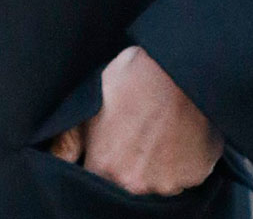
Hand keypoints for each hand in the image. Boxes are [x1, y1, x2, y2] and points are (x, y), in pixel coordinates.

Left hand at [48, 45, 223, 195]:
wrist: (177, 67)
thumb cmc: (131, 79)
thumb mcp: (89, 103)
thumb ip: (68, 141)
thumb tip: (56, 162)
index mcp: (106, 169)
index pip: (98, 182)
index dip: (103, 165)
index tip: (111, 148)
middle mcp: (136, 185)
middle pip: (129, 186)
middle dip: (130, 167)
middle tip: (137, 137)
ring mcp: (170, 183)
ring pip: (159, 183)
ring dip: (157, 166)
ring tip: (159, 132)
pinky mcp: (197, 174)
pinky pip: (186, 176)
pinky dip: (182, 162)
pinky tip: (178, 134)